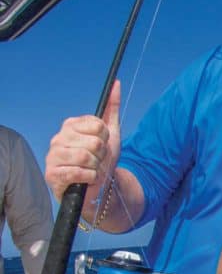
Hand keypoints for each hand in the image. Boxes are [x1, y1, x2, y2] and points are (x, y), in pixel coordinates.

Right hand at [44, 80, 120, 205]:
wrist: (99, 190)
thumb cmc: (102, 161)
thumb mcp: (111, 134)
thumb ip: (112, 108)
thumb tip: (117, 83)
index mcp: (71, 125)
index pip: (97, 125)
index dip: (106, 139)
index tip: (102, 146)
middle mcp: (59, 138)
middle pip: (94, 142)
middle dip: (101, 156)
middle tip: (97, 161)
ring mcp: (53, 156)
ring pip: (86, 157)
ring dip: (96, 167)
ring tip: (92, 170)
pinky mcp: (52, 174)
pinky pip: (79, 172)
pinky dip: (90, 178)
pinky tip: (86, 179)